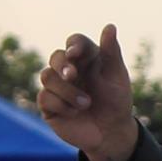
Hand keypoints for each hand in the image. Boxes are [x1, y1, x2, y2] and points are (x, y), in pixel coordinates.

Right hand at [38, 24, 139, 160]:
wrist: (111, 134)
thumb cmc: (116, 102)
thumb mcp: (117, 77)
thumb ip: (112, 52)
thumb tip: (110, 26)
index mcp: (86, 58)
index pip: (75, 42)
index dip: (73, 45)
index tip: (75, 52)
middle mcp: (69, 70)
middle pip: (55, 57)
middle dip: (62, 65)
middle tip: (72, 75)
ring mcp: (57, 87)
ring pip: (47, 76)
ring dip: (66, 90)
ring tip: (85, 103)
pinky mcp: (49, 105)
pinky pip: (45, 97)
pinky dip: (60, 104)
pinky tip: (74, 112)